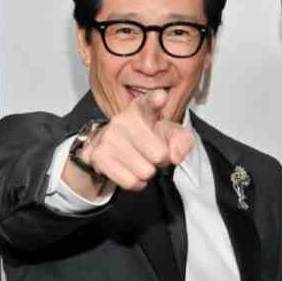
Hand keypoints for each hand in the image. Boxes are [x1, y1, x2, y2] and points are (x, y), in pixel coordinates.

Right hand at [63, 90, 193, 195]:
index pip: (150, 102)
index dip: (156, 101)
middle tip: (152, 154)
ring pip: (145, 171)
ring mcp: (109, 137)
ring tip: (140, 161)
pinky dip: (136, 182)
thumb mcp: (170, 135)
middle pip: (159, 155)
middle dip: (161, 160)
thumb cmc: (148, 139)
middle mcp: (124, 119)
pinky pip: (131, 181)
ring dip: (147, 172)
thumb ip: (182, 141)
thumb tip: (175, 156)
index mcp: (143, 108)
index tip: (160, 97)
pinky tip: (132, 171)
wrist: (115, 148)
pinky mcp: (98, 156)